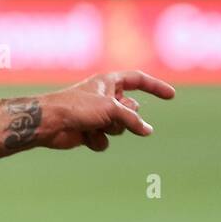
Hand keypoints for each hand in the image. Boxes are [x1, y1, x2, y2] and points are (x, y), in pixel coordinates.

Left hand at [41, 70, 175, 151]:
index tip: (171, 95)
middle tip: (108, 115)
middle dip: (124, 117)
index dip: (155, 87)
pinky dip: (97, 140)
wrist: (49, 123)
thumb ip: (133, 119)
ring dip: (110, 129)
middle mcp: (104, 97)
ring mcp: (97, 115)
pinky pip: (106, 140)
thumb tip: (148, 131)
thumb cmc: (76, 107)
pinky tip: (84, 136)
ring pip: (120, 128)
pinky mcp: (89, 131)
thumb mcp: (111, 108)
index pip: (138, 80)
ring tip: (93, 125)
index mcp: (108, 82)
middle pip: (132, 110)